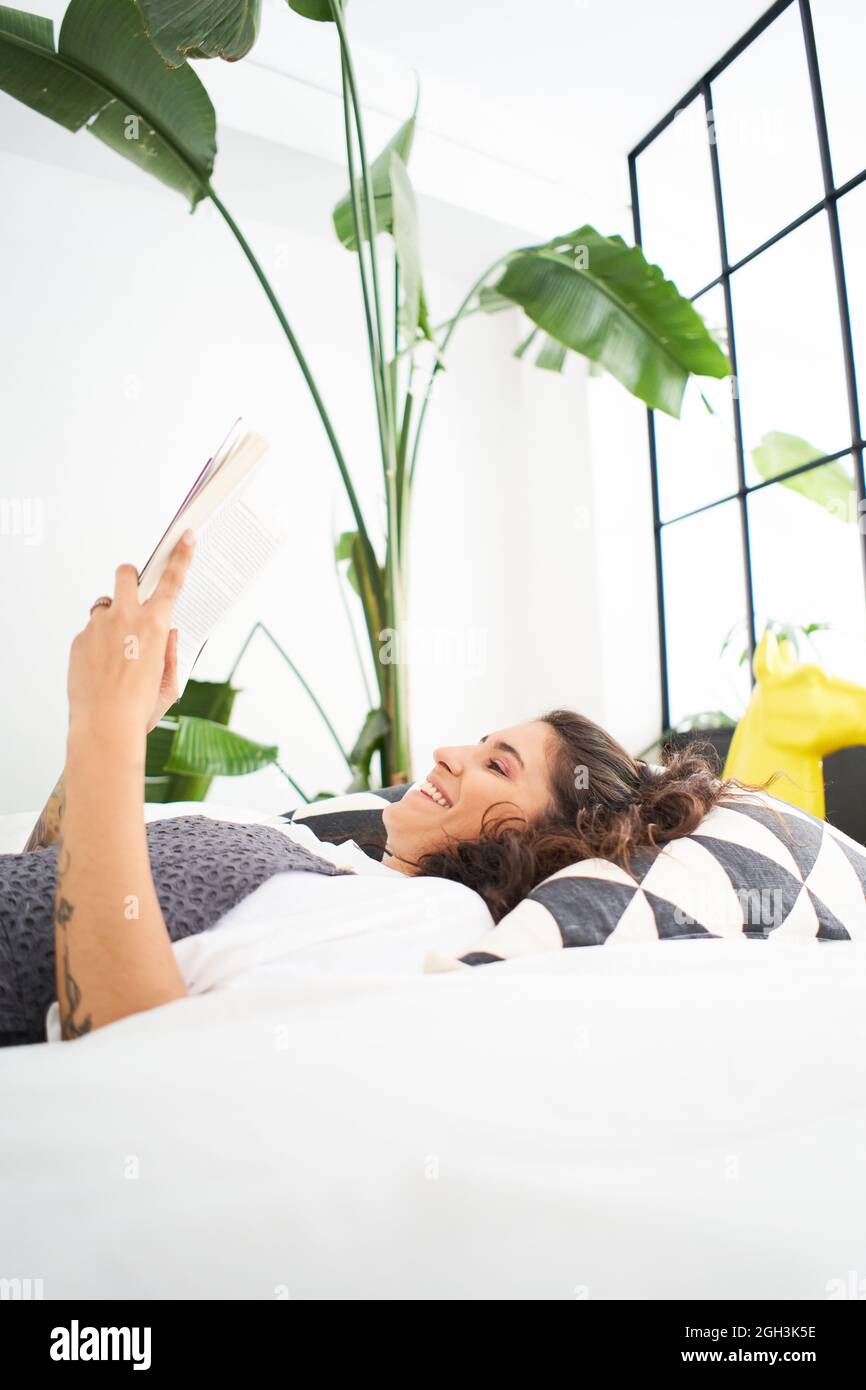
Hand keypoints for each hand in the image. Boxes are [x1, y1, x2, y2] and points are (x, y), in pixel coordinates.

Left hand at [67, 531, 195, 744]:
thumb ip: (172, 652)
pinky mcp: (79, 640)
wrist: (104, 727)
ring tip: (116, 653)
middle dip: (131, 576)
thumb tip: (170, 632)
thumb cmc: (140, 709)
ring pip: (105, 608)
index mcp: (156, 626)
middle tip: (134, 592)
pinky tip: (103, 670)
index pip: (172, 581)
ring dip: (113, 620)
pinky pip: (91, 633)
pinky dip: (98, 645)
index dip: (181, 556)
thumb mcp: (170, 683)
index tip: (186, 536)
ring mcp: (99, 627)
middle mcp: (126, 618)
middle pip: (125, 574)